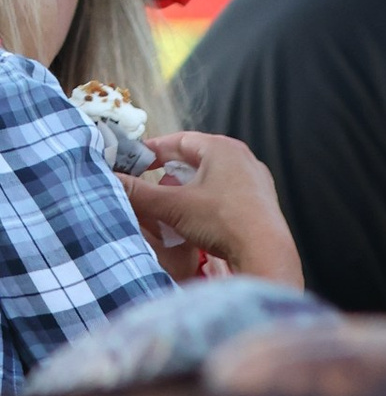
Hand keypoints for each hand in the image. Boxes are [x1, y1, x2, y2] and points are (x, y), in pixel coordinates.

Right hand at [123, 131, 301, 284]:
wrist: (266, 256)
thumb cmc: (223, 223)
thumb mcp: (173, 206)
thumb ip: (138, 193)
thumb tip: (110, 181)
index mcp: (222, 148)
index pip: (179, 140)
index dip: (153, 150)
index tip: (135, 161)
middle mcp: (242, 159)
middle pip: (196, 159)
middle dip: (170, 173)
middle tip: (151, 186)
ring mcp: (255, 181)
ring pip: (211, 178)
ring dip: (188, 190)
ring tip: (171, 206)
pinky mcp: (261, 204)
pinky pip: (226, 195)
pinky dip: (206, 203)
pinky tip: (196, 221)